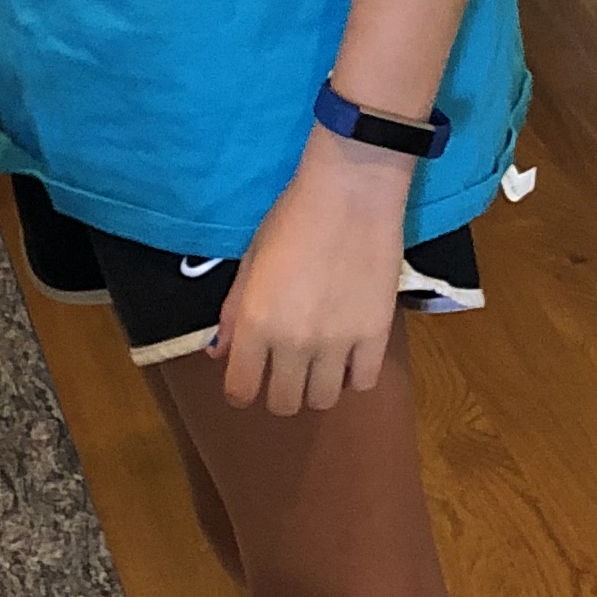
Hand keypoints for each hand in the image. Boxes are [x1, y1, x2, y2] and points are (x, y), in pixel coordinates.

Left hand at [213, 131, 413, 416]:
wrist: (351, 192)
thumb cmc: (292, 218)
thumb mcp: (250, 261)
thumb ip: (232, 312)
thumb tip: (221, 353)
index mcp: (255, 323)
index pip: (240, 391)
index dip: (241, 390)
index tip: (249, 380)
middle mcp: (293, 342)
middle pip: (283, 403)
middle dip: (279, 391)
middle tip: (287, 370)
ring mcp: (337, 343)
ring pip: (323, 400)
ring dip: (317, 386)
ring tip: (321, 363)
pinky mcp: (375, 335)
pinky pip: (364, 381)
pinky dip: (354, 374)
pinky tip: (350, 354)